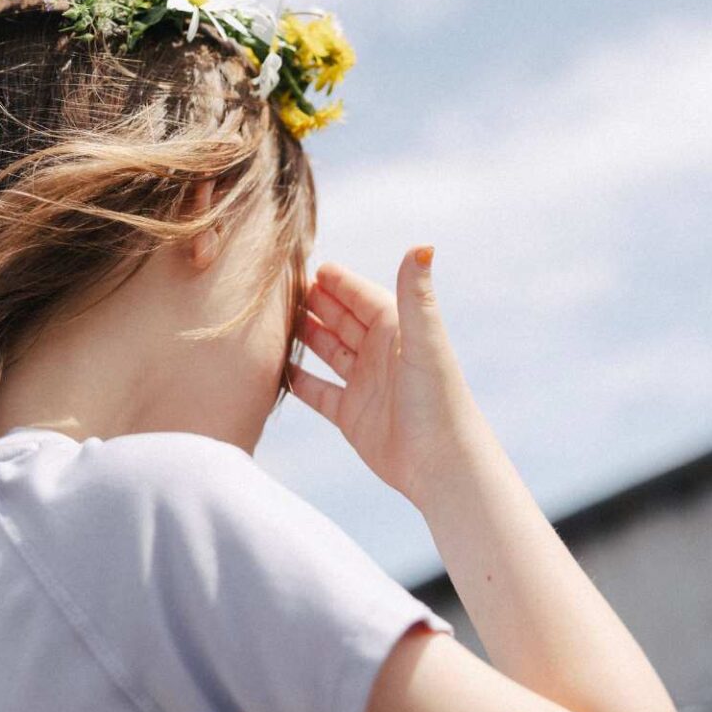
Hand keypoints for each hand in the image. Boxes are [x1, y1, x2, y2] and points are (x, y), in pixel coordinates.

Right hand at [287, 246, 470, 507]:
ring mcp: (363, 384)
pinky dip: (297, 378)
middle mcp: (379, 354)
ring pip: (326, 351)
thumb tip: (423, 245)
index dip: (338, 282)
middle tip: (279, 287)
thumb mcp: (423, 342)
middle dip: (313, 303)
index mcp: (396, 332)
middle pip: (340, 320)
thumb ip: (416, 295)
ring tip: (270, 320)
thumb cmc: (439, 401)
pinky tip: (274, 367)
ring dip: (303, 335)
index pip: (362, 297)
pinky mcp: (350, 414)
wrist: (441, 466)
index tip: (310, 265)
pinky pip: (317, 390)